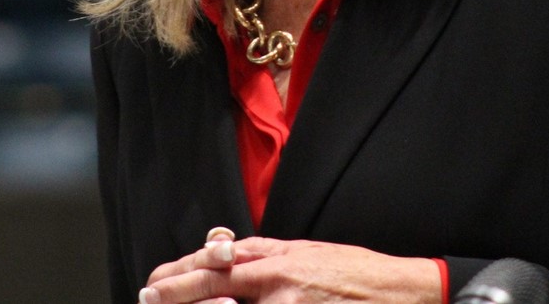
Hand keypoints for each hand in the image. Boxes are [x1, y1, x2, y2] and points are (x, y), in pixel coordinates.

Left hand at [139, 228, 440, 303]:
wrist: (399, 292)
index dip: (182, 271)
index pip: (217, 260)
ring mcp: (288, 303)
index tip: (156, 279)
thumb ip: (264, 254)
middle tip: (148, 294)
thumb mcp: (304, 253)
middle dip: (176, 292)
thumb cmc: (352, 273)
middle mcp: (278, 277)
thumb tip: (224, 250)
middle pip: (214, 282)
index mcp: (277, 256)